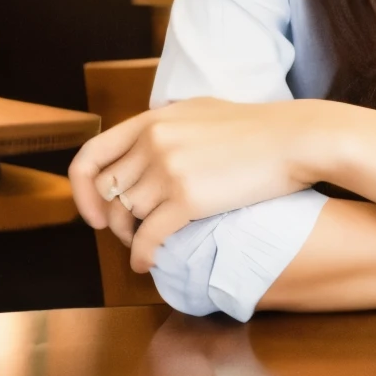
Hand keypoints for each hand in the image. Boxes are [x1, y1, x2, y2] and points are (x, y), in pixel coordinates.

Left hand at [69, 97, 317, 272]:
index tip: (93, 210)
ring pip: (129, 215)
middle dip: (112, 218)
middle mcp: (153, 142)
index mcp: (153, 120)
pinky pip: (149, 236)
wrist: (294, 139)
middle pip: (108, 191)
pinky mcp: (187, 198)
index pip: (92, 154)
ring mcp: (169, 170)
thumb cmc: (259, 127)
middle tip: (127, 232)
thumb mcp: (201, 110)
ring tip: (146, 246)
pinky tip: (147, 265)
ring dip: (132, 237)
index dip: (81, 189)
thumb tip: (149, 143)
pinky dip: (143, 255)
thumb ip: (168, 125)